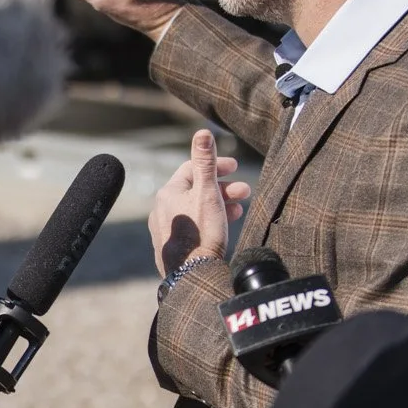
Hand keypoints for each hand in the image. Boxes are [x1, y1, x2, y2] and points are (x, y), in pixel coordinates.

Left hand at [150, 130, 249, 275]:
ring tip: (240, 210)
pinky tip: (224, 227)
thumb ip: (205, 162)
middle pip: (195, 190)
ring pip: (195, 209)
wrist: (192, 274)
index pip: (192, 169)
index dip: (215, 165)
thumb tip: (202, 132)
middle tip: (245, 192)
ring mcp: (165, 228)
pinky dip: (209, 221)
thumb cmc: (201, 232)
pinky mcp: (171, 246)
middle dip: (223, 187)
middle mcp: (161, 208)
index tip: (235, 168)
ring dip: (219, 205)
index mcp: (168, 193)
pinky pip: (192, 226)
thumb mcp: (208, 193)